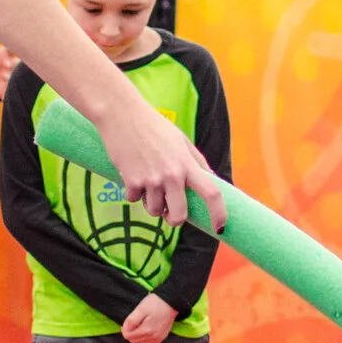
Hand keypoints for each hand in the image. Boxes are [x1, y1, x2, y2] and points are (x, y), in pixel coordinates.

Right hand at [95, 95, 221, 228]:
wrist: (121, 114)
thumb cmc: (153, 125)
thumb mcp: (180, 140)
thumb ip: (196, 161)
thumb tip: (211, 179)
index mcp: (187, 164)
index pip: (212, 193)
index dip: (219, 214)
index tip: (220, 228)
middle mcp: (172, 174)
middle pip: (179, 215)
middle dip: (174, 219)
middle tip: (169, 212)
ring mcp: (151, 179)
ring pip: (154, 211)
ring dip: (151, 204)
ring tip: (147, 185)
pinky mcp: (131, 180)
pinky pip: (133, 200)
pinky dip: (132, 193)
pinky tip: (131, 175)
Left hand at [119, 293, 177, 342]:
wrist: (171, 302)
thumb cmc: (155, 303)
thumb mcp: (141, 308)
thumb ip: (131, 320)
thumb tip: (125, 329)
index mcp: (146, 330)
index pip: (127, 336)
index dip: (124, 329)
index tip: (127, 322)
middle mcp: (152, 337)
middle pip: (133, 341)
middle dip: (130, 333)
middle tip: (133, 323)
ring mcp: (158, 338)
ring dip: (137, 338)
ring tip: (139, 327)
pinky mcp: (162, 337)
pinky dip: (145, 341)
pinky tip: (146, 332)